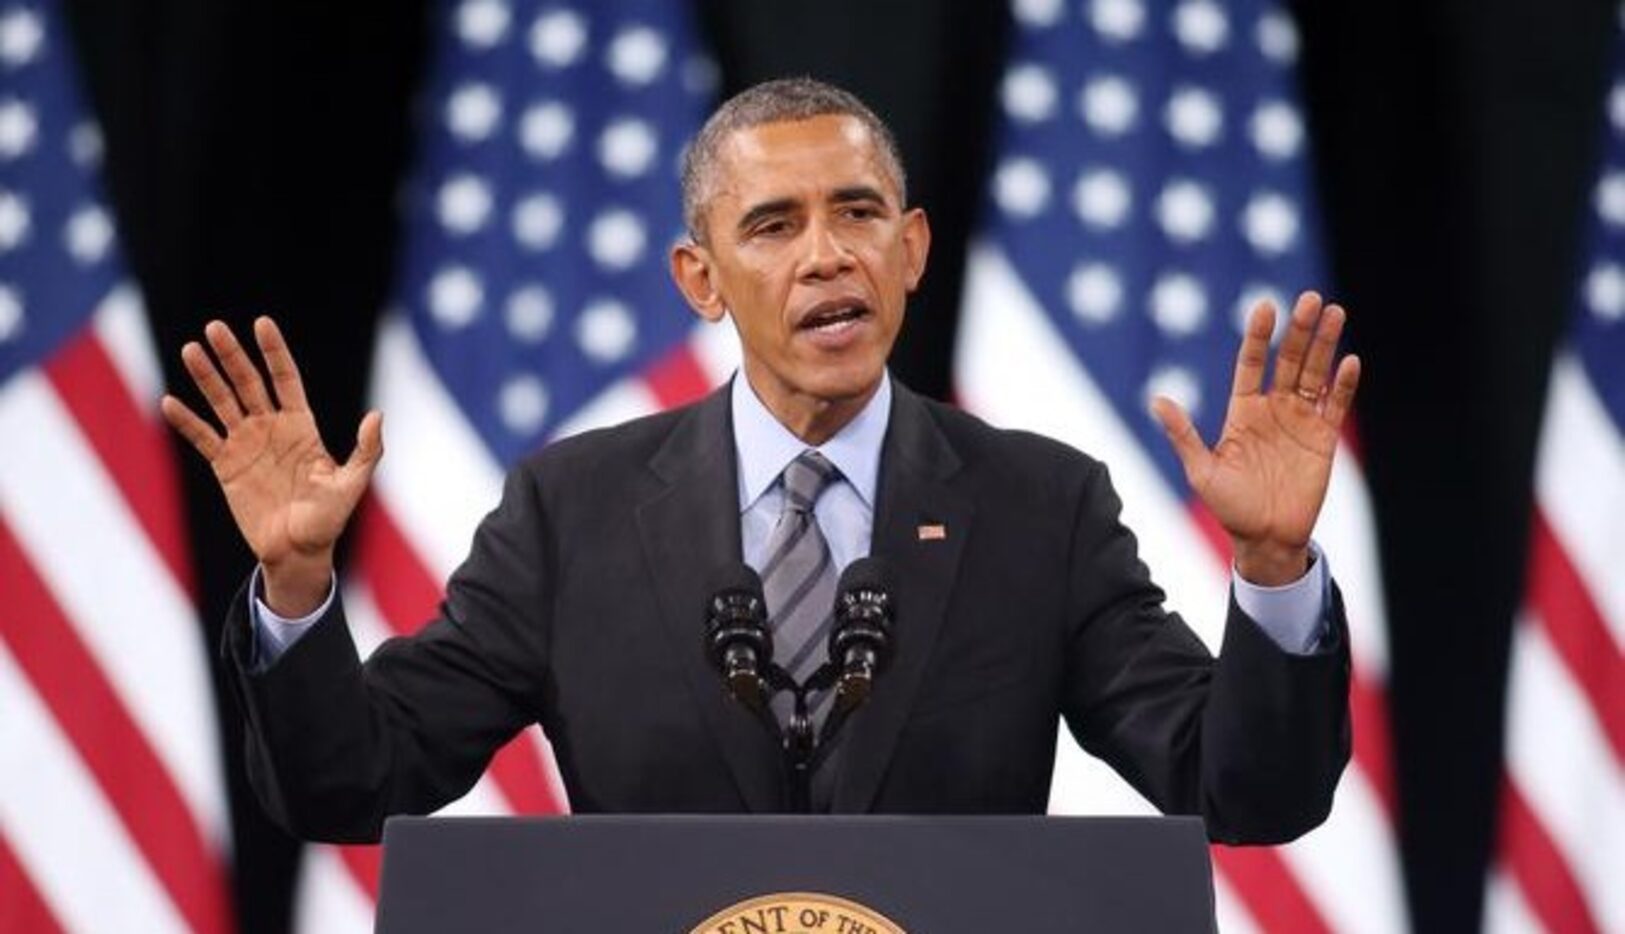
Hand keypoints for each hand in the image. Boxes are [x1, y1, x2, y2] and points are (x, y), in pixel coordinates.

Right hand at [160, 317, 381, 614]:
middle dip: (232, 355)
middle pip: (247, 382)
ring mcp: (245, 444)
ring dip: (205, 377)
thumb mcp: (351, 484)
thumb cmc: (328, 518)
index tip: (262, 323)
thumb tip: (376, 416)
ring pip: (222, 402)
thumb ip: (366, 451)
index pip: (285, 379)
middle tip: (215, 327)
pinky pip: (203, 438)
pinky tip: (170, 402)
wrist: (298, 551)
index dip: (274, 352)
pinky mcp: (225, 466)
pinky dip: (187, 421)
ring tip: (190, 350)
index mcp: (301, 425)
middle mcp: (271, 427)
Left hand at [1150, 292, 1360, 585]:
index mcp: (1242, 411)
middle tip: (1311, 299)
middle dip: (1300, 330)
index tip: (1265, 307)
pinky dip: (1343, 384)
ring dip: (1325, 345)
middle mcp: (1273, 409)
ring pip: (1315, 374)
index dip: (1258, 337)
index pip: (1251, 364)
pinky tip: (1349, 361)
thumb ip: (1184, 435)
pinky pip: (1335, 405)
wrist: (1264, 539)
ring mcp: (1300, 421)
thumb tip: (1157, 400)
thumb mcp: (1201, 471)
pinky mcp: (1323, 439)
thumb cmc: (1229, 507)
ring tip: (1334, 312)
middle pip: (1289, 361)